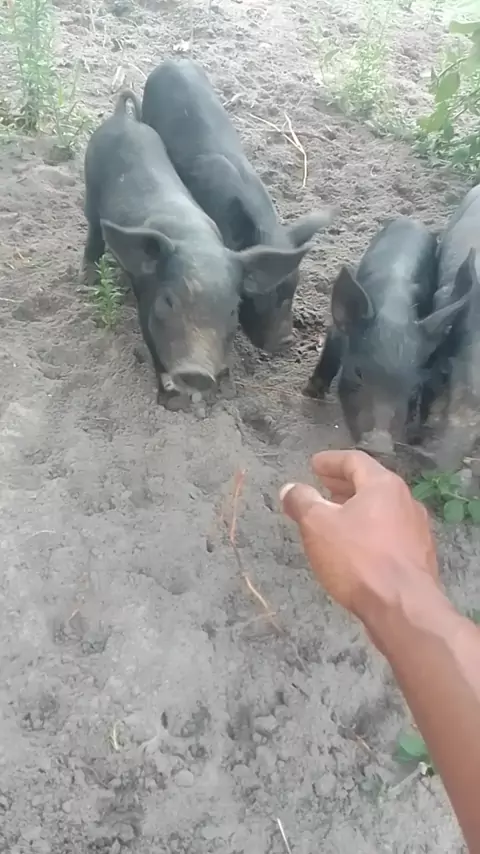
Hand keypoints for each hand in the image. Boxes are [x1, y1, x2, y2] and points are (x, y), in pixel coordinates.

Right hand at [280, 450, 437, 617]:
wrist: (403, 607)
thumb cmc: (358, 560)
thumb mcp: (318, 526)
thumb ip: (302, 502)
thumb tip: (290, 489)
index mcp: (383, 485)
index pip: (354, 461)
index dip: (331, 461)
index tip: (314, 465)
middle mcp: (405, 500)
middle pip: (371, 483)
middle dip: (343, 484)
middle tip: (322, 487)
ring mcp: (416, 529)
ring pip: (382, 509)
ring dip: (356, 508)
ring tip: (334, 517)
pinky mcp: (419, 555)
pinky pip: (390, 531)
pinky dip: (369, 529)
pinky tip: (355, 546)